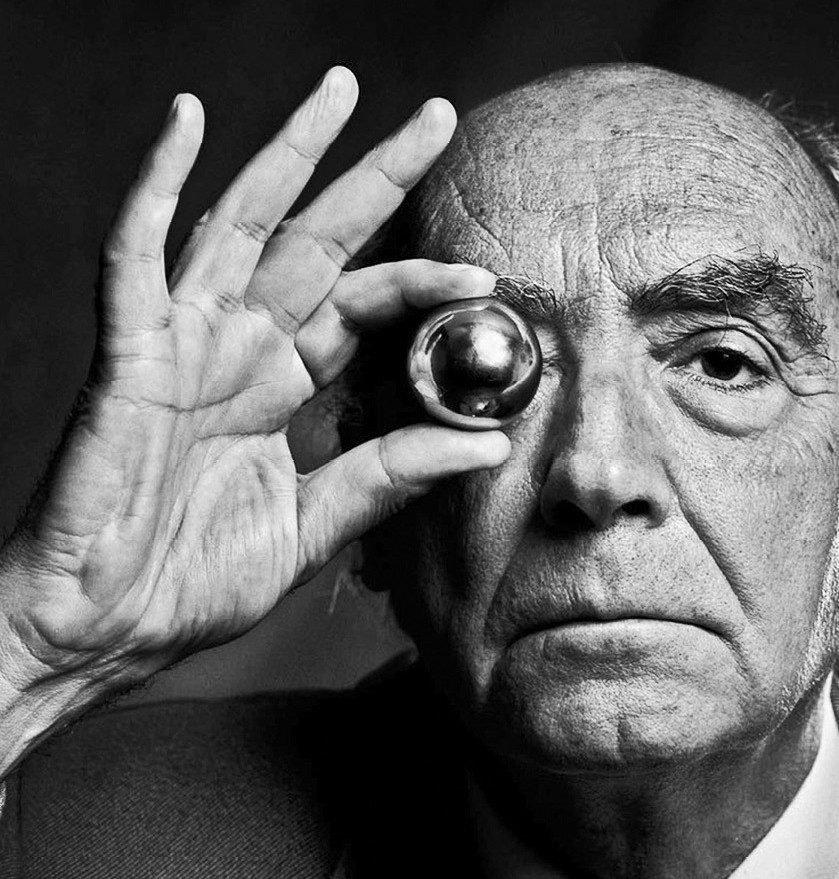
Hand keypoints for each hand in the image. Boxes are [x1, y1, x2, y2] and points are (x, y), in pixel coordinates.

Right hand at [0, 67, 506, 739]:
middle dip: (378, 176)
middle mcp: (237, 348)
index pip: (363, 307)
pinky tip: (187, 122)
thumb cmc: (189, 581)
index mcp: (279, 385)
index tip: (485, 279)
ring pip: (242, 223)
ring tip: (340, 90)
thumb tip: (485, 445)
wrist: (102, 631)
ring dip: (290, 152)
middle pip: (319, 239)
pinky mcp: (128, 357)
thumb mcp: (312, 527)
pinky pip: (137, 258)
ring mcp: (182, 343)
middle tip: (438, 116)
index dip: (422, 283)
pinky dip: (156, 187)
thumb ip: (389, 478)